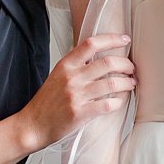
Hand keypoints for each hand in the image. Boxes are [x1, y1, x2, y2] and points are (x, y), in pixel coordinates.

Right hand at [18, 34, 134, 149]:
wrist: (33, 125)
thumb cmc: (47, 101)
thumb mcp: (58, 75)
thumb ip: (76, 65)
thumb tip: (100, 56)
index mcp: (66, 65)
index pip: (92, 43)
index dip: (112, 39)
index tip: (125, 39)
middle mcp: (72, 77)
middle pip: (107, 63)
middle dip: (126, 64)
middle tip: (131, 68)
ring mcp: (76, 95)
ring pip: (112, 84)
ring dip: (127, 83)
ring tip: (131, 83)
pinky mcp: (80, 113)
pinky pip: (107, 104)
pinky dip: (118, 102)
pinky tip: (119, 101)